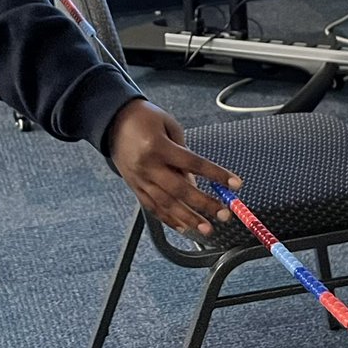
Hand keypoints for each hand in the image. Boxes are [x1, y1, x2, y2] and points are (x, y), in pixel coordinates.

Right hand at [107, 99, 240, 236]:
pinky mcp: (134, 187)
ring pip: (166, 204)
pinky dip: (168, 219)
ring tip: (207, 229)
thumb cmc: (143, 118)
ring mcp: (139, 179)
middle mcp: (148, 166)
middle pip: (180, 190)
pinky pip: (152, 207)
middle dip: (204, 204)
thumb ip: (184, 151)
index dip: (216, 175)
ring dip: (188, 219)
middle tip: (224, 214)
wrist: (112, 121)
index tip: (235, 184)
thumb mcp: (168, 124)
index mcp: (158, 146)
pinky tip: (183, 228)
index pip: (193, 163)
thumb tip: (196, 179)